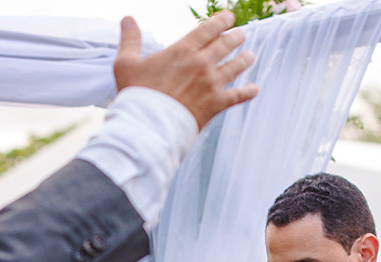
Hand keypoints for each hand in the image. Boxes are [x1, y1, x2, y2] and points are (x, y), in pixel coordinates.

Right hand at [114, 12, 258, 129]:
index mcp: (182, 50)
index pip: (208, 29)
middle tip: (240, 35)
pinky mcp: (216, 104)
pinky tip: (255, 89)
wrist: (149, 125)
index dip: (221, 21)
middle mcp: (201, 63)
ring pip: (235, 66)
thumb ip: (130, 40)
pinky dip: (248, 92)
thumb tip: (127, 19)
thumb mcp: (126, 63)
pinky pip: (237, 96)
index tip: (228, 18)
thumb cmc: (136, 95)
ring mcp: (211, 83)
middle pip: (225, 45)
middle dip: (235, 37)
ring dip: (244, 59)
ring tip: (249, 56)